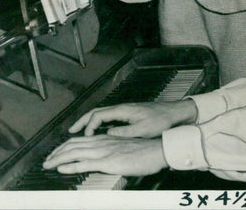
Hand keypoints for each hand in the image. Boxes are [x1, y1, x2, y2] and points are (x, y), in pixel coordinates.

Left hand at [42, 135, 166, 176]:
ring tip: (47, 165)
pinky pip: (85, 163)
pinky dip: (71, 166)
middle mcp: (101, 143)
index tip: (55, 154)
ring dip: (58, 159)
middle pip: (72, 145)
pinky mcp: (108, 161)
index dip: (64, 147)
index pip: (78, 141)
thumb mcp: (122, 149)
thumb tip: (101, 158)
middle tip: (46, 161)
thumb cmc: (143, 152)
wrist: (156, 150)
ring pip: (74, 153)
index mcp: (104, 139)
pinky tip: (61, 169)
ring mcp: (104, 151)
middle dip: (56, 153)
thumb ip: (110, 151)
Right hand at [68, 100, 196, 137]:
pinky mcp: (128, 115)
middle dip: (82, 120)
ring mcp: (124, 111)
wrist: (175, 113)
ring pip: (101, 114)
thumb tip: (108, 134)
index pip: (98, 115)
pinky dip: (98, 123)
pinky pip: (108, 117)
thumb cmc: (162, 120)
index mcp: (123, 110)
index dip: (89, 126)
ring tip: (80, 131)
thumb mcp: (144, 129)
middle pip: (96, 112)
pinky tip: (98, 131)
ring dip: (89, 121)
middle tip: (71, 130)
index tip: (86, 138)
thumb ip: (125, 132)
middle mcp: (121, 108)